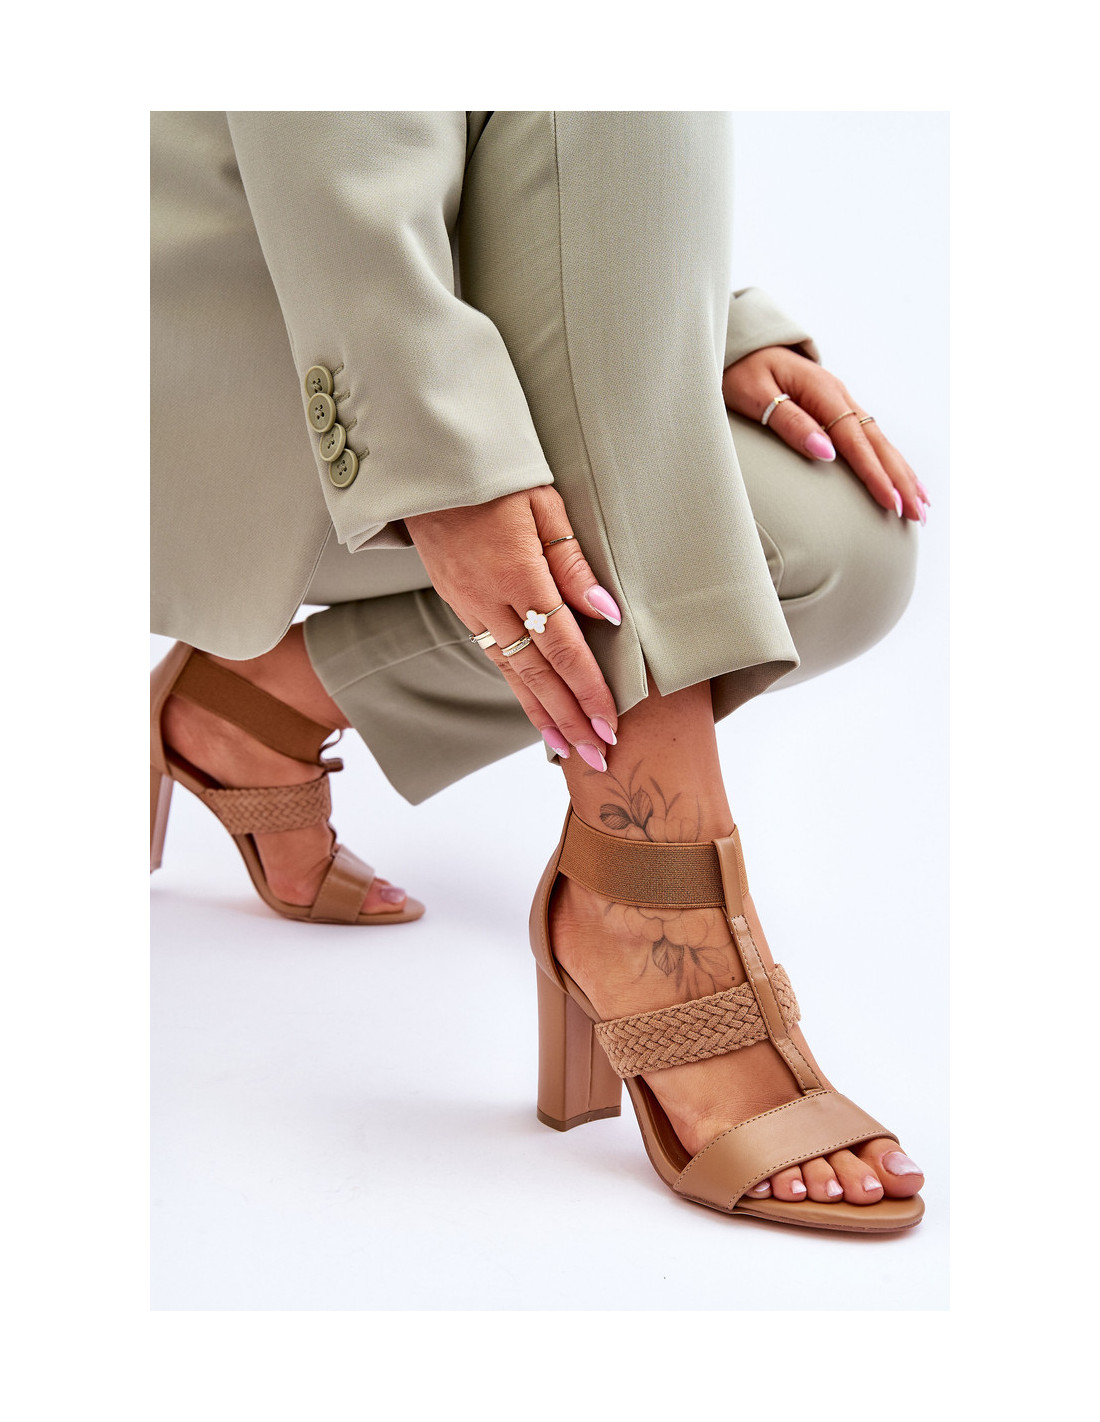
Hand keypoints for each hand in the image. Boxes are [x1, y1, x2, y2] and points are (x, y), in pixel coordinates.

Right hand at [404, 486, 621, 768]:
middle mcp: (488, 599)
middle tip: (598, 755)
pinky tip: (535, 708)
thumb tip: (607, 613)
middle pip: (536, 673)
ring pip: (510, 672)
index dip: (587, 688)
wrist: (425, 464)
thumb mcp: (543, 503)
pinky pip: (492, 655)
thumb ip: (573, 562)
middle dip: (569, 718)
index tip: (611, 721)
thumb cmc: (495, 474)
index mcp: (516, 572)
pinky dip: (517, 688)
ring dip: (542, 714)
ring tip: (568, 748)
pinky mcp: (457, 603)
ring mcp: (468, 605)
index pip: (560, 645)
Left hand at [721, 346, 929, 522]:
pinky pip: (870, 438)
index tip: (890, 502)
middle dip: (900, 480)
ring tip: (921, 505)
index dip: (874, 474)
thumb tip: (826, 452)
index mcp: (822, 392)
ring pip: (880, 441)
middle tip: (917, 515)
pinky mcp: (837, 409)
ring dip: (902, 473)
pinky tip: (900, 479)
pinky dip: (889, 461)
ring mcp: (841, 402)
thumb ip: (790, 422)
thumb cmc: (741, 371)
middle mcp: (839, 396)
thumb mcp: (757, 395)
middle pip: (877, 443)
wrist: (742, 346)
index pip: (855, 441)